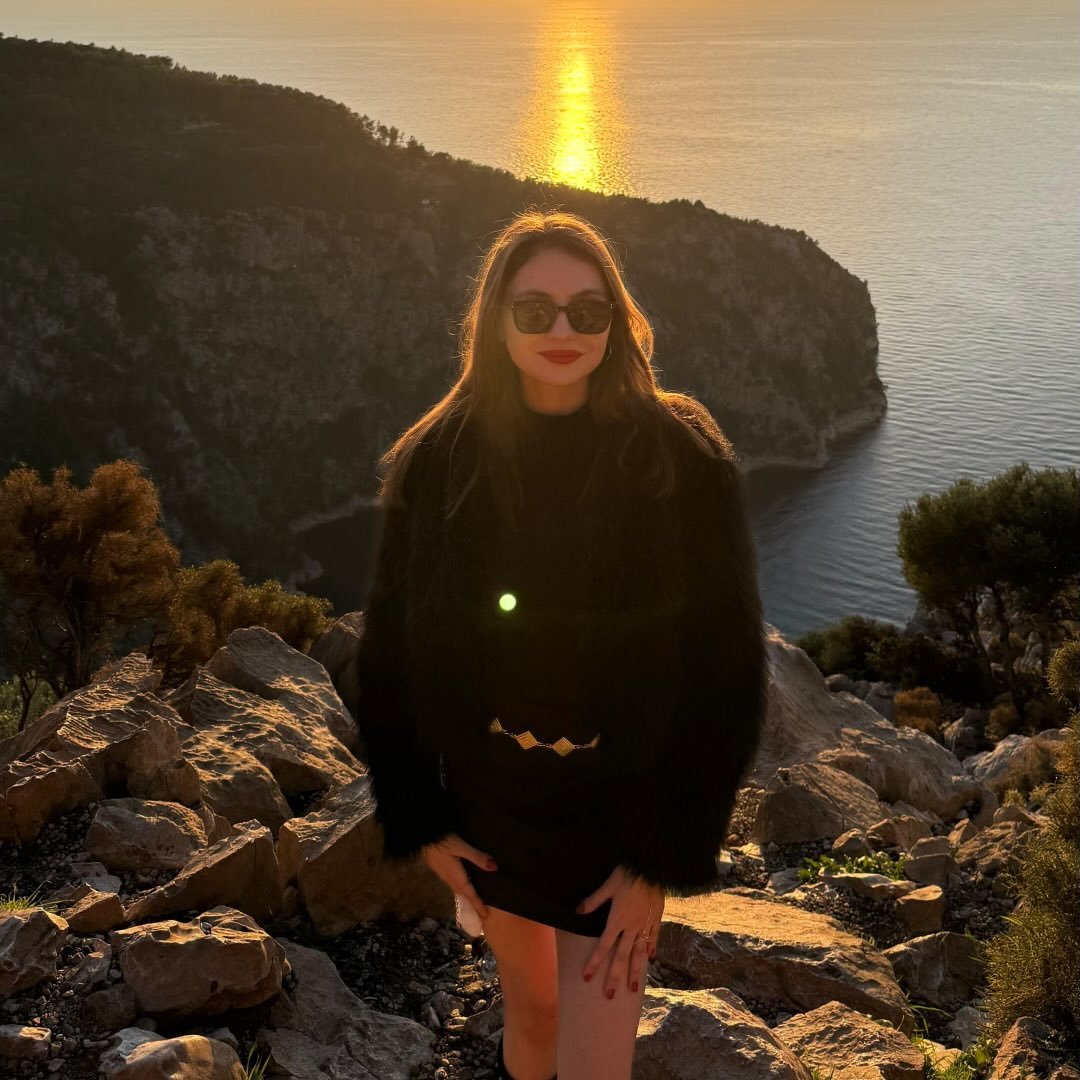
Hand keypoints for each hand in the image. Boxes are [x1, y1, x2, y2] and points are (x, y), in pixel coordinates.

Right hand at [420, 833, 497, 920]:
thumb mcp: (462, 847)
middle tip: (481, 913)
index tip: (485, 916)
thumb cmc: (442, 842)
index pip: (470, 894)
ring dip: (466, 897)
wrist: (422, 837)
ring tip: (473, 901)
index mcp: (456, 876)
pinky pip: (452, 883)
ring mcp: (443, 874)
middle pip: (463, 894)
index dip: (478, 905)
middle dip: (472, 904)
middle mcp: (449, 878)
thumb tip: (494, 868)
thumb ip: (477, 857)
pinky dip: (460, 888)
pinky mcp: (439, 868)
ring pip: (457, 889)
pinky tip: (462, 884)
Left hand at [576, 866, 664, 996]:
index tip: (587, 977)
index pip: (603, 946)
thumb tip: (577, 911)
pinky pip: (654, 937)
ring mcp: (645, 925)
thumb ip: (593, 901)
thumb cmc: (628, 873)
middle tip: (609, 995)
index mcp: (617, 920)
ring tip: (633, 989)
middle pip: (621, 956)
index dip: (595, 962)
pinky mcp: (656, 918)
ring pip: (639, 953)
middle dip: (614, 976)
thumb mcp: (608, 885)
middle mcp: (631, 927)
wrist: (653, 867)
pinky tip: (651, 959)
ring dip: (635, 971)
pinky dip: (652, 948)